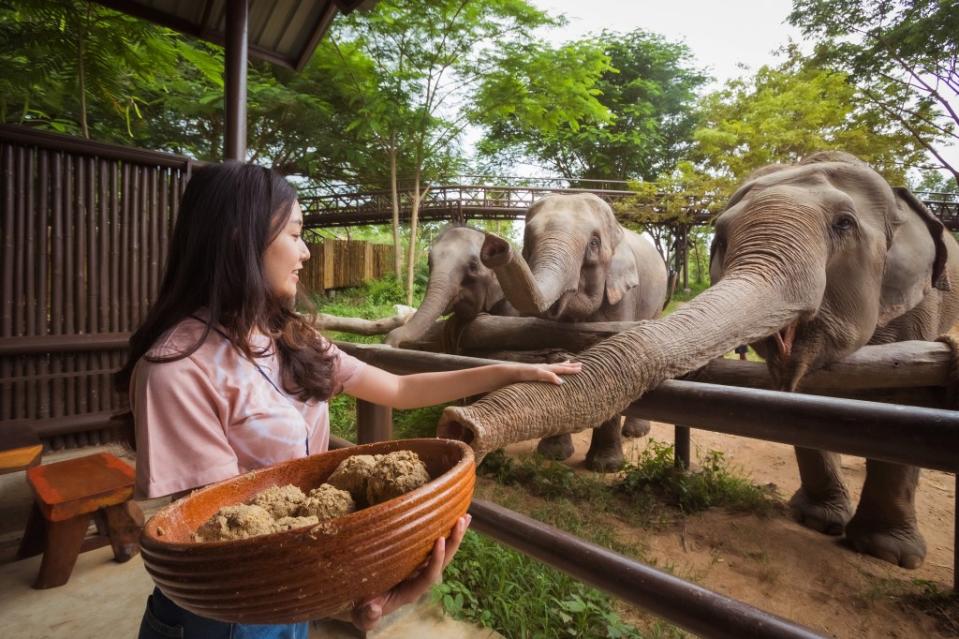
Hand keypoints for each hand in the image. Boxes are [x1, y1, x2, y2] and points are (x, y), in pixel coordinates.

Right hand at [350, 514, 471, 630]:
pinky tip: (450, 520)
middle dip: (453, 542)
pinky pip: (432, 549)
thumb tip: (373, 610)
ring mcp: (419, 571)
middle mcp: (420, 581)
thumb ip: (368, 616)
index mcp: (411, 592)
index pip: (430, 575)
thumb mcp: (363, 615)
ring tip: (465, 517)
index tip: (440, 540)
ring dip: (454, 536)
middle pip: (443, 561)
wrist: (365, 606)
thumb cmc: (363, 609)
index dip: (436, 559)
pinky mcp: (415, 562)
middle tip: (462, 520)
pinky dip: (443, 535)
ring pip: (442, 554)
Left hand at [515, 360, 582, 384]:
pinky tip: (550, 372)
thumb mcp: (537, 375)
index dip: (572, 369)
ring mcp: (539, 370)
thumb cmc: (523, 373)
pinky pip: (547, 372)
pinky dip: (552, 371)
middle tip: (580, 364)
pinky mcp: (533, 374)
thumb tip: (562, 382)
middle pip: (560, 366)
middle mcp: (544, 368)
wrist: (509, 373)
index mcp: (546, 368)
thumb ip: (549, 377)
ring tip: (567, 363)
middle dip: (570, 366)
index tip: (582, 368)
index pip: (562, 368)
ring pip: (554, 367)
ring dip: (562, 366)